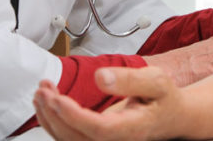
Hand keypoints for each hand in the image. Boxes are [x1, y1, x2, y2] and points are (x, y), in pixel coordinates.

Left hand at [34, 67, 181, 139]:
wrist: (170, 115)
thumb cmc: (164, 98)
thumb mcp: (157, 81)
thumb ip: (130, 79)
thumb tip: (100, 77)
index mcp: (132, 129)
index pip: (98, 130)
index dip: (73, 116)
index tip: (57, 98)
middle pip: (75, 139)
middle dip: (53, 114)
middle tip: (43, 89)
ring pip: (67, 140)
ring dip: (49, 117)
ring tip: (42, 90)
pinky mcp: (95, 138)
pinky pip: (68, 136)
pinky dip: (54, 120)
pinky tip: (49, 102)